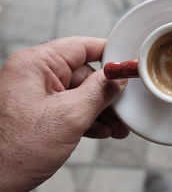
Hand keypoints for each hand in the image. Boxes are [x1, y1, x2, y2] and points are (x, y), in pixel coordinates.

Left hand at [0, 37, 128, 190]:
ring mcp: (36, 95)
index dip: (110, 55)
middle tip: (126, 109)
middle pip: (84, 74)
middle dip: (108, 94)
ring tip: (119, 127)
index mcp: (36, 64)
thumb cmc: (15, 152)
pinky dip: (88, 119)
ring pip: (80, 94)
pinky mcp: (38, 113)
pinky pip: (70, 108)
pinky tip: (102, 131)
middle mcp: (35, 75)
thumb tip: (119, 78)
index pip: (81, 47)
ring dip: (101, 111)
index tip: (129, 66)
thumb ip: (99, 91)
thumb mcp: (69, 117)